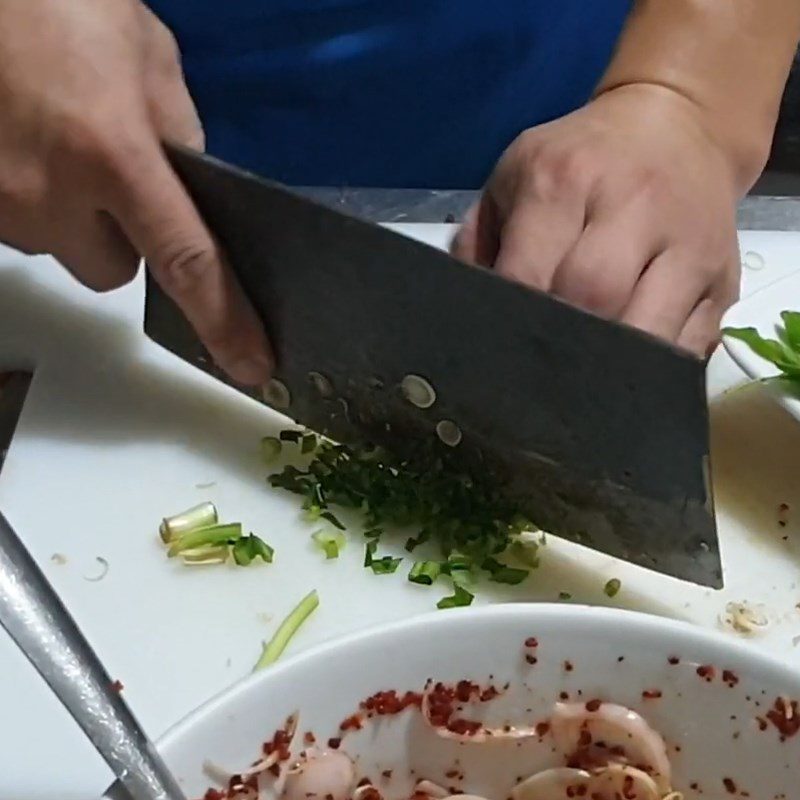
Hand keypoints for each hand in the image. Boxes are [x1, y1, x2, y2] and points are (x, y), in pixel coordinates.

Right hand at [0, 0, 271, 383]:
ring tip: (63, 143)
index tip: (251, 365)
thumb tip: (192, 195)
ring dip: (75, 217)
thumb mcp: (150, 59)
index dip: (223, 320)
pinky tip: (30, 142)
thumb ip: (179, 136)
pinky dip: (36, 199)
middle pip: (115, 271)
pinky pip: (24, 228)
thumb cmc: (65, 1)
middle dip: (125, 238)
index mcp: (113, 155)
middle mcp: (50, 195)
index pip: (185, 261)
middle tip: (115, 175)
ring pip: (65, 250)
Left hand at [453, 84, 742, 355]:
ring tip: (581, 385)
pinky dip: (654, 374)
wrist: (678, 122)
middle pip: (594, 300)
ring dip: (611, 368)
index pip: (530, 274)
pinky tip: (627, 377)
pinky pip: (690, 349)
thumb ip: (479, 242)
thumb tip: (463, 310)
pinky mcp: (724, 282)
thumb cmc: (581, 158)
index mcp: (565, 180)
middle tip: (538, 370)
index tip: (497, 350)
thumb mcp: (515, 175)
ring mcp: (690, 247)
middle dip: (561, 345)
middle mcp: (634, 207)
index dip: (512, 322)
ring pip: (649, 334)